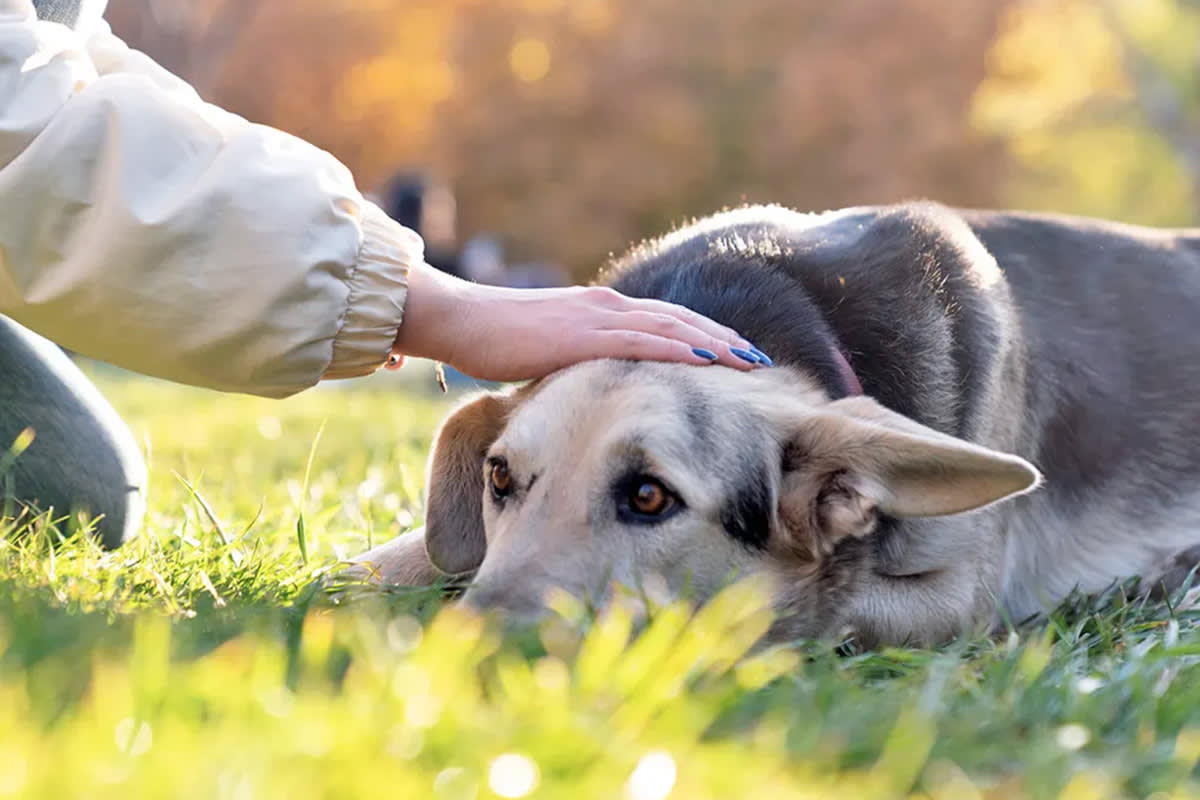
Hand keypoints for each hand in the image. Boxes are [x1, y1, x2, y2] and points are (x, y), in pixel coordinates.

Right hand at [389, 261, 769, 381]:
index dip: (704, 336)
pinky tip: (708, 362)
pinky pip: (643, 343)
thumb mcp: (546, 351)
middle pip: (680, 321)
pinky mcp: (583, 334)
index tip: (735, 354)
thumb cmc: (493, 340)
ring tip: (749, 362)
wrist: (459, 320)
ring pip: (672, 328)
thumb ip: (575, 361)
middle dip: (723, 340)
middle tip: (760, 360)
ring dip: (715, 345)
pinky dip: (680, 350)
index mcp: (599, 310)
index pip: (664, 321)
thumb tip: (591, 387)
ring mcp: (597, 317)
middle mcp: (606, 307)